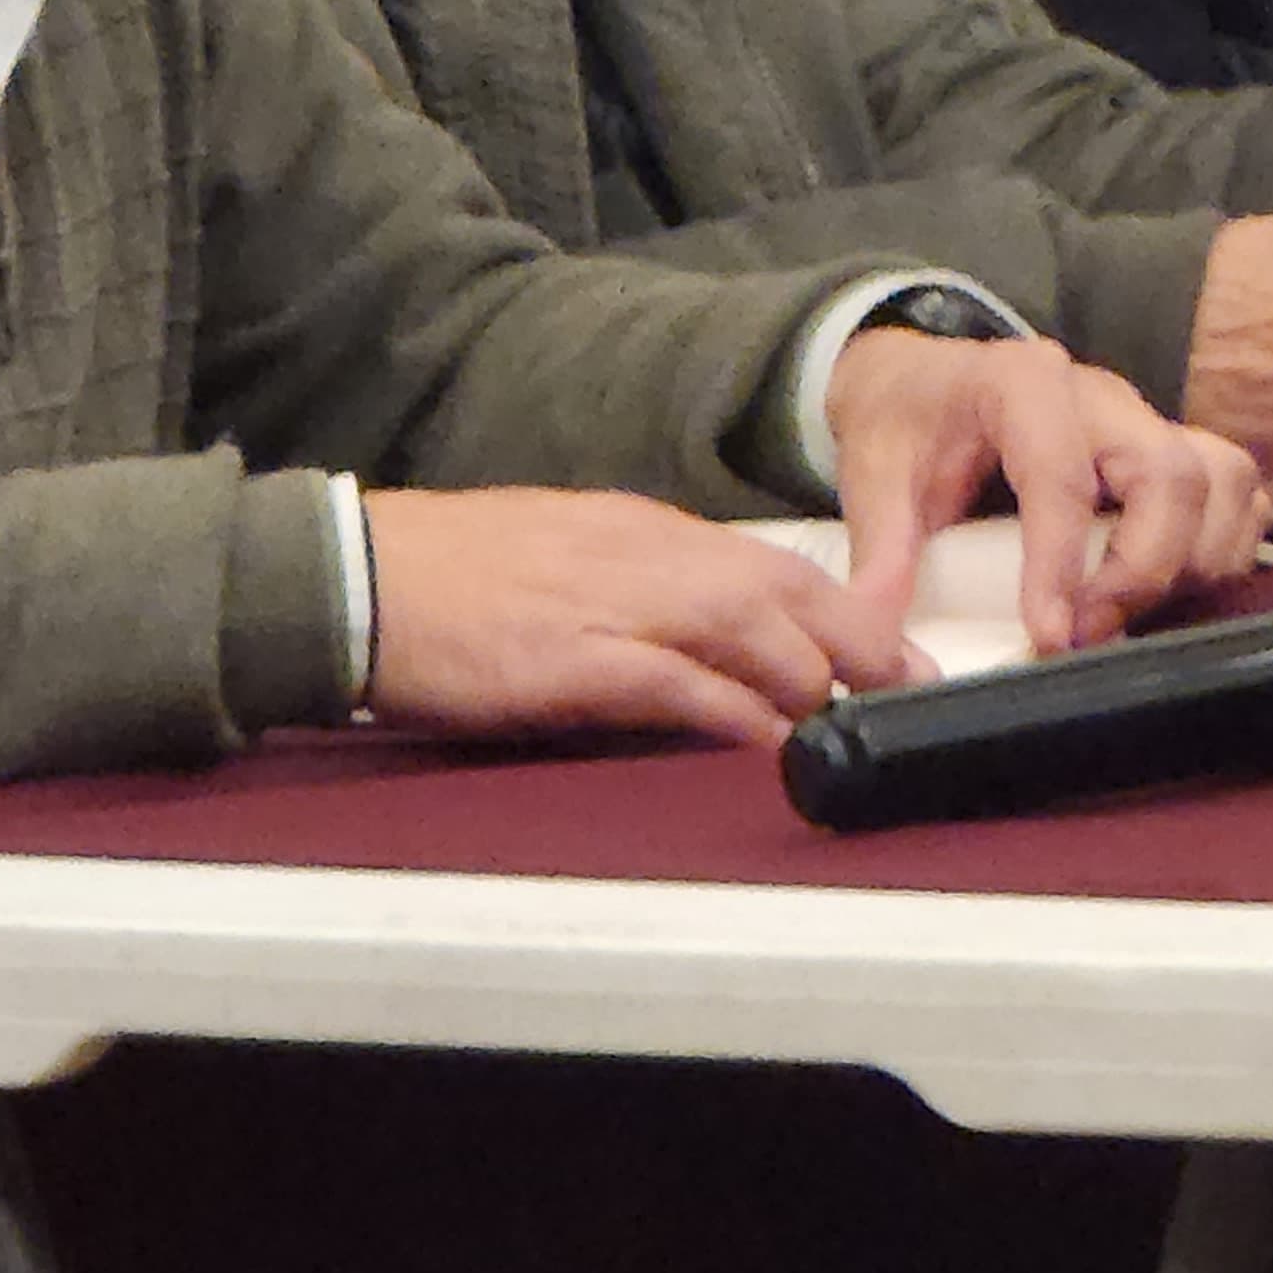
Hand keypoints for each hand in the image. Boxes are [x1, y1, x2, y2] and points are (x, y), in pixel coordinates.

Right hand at [360, 488, 917, 745]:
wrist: (358, 577)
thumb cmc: (446, 576)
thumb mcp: (557, 560)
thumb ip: (629, 588)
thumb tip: (692, 641)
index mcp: (634, 530)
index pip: (762, 560)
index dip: (838, 606)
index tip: (890, 648)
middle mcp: (636, 554)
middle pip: (776, 588)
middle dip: (856, 638)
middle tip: (915, 685)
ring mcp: (607, 602)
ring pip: (743, 626)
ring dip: (814, 674)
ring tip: (865, 718)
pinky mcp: (571, 657)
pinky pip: (675, 683)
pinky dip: (733, 712)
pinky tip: (772, 742)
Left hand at [823, 327, 1264, 654]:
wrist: (924, 382)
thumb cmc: (907, 421)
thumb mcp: (873, 475)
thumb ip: (879, 552)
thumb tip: (875, 634)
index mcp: (1022, 384)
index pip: (1061, 474)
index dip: (1062, 563)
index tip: (1049, 637)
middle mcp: (1100, 394)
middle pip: (1170, 473)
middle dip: (1143, 569)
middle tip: (1088, 632)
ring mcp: (1144, 417)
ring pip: (1221, 479)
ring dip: (1194, 561)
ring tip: (1129, 615)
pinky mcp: (1169, 445)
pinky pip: (1236, 489)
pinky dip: (1224, 545)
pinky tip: (1173, 590)